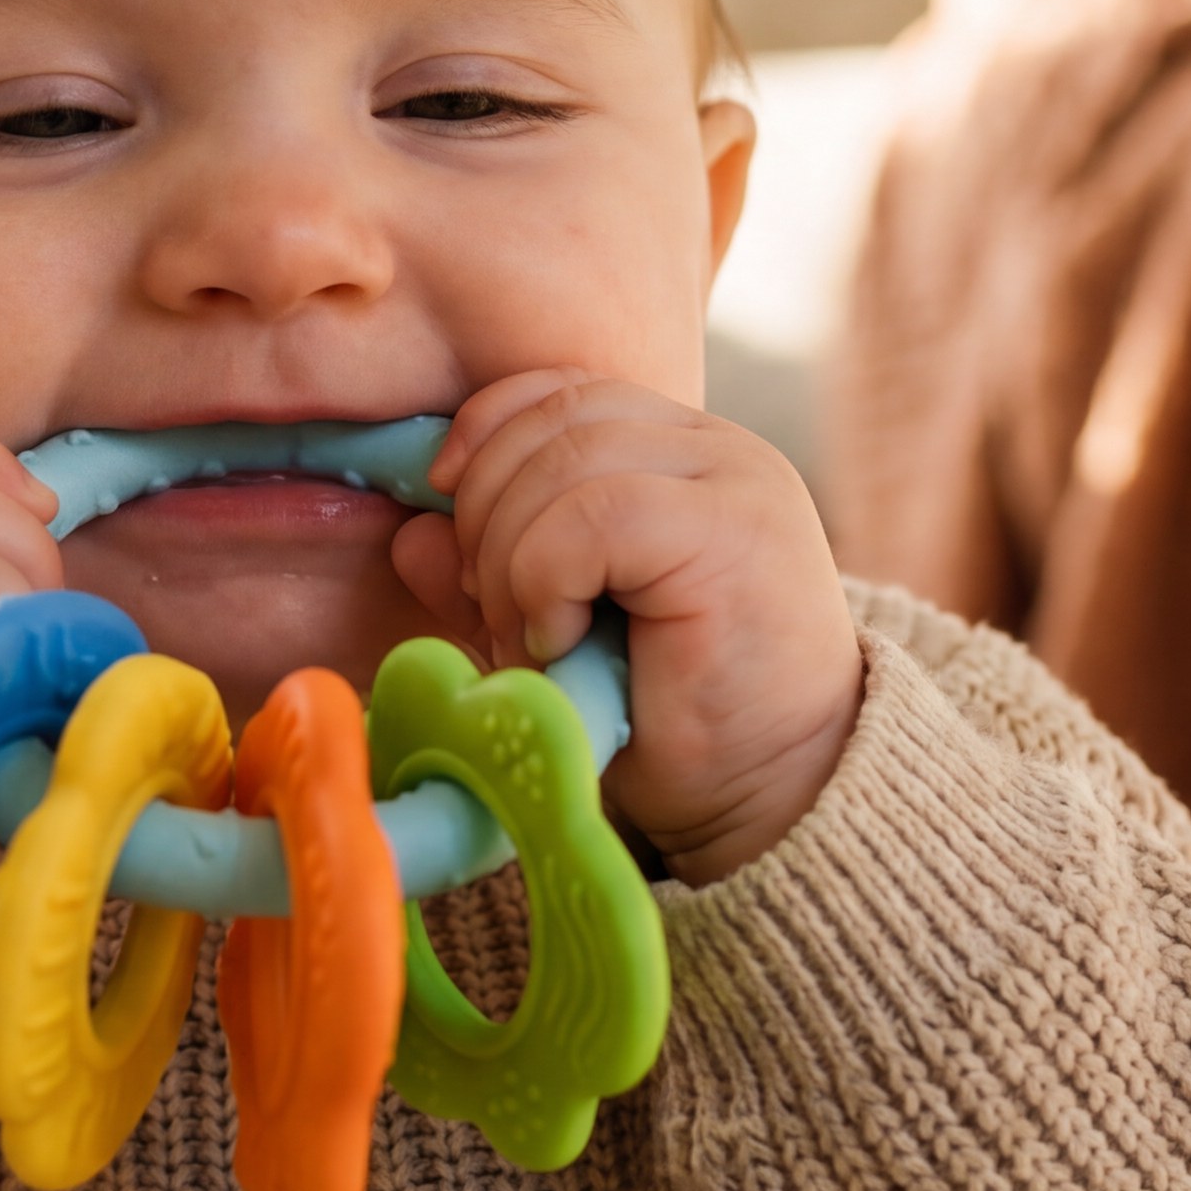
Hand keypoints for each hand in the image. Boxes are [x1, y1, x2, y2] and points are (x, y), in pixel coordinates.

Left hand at [392, 372, 861, 885]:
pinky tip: (562, 641)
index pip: (560, 391)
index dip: (486, 437)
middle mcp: (716, 449)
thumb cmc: (671, 723)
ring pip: (563, 463)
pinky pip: (594, 514)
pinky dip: (546, 578)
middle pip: (550, 420)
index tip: (445, 512)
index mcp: (680, 452)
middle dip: (486, 513)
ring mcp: (734, 482)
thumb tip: (412, 534)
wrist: (778, 799)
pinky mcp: (734, 531)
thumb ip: (491, 574)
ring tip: (534, 639)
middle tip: (495, 612)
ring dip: (513, 559)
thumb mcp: (555, 634)